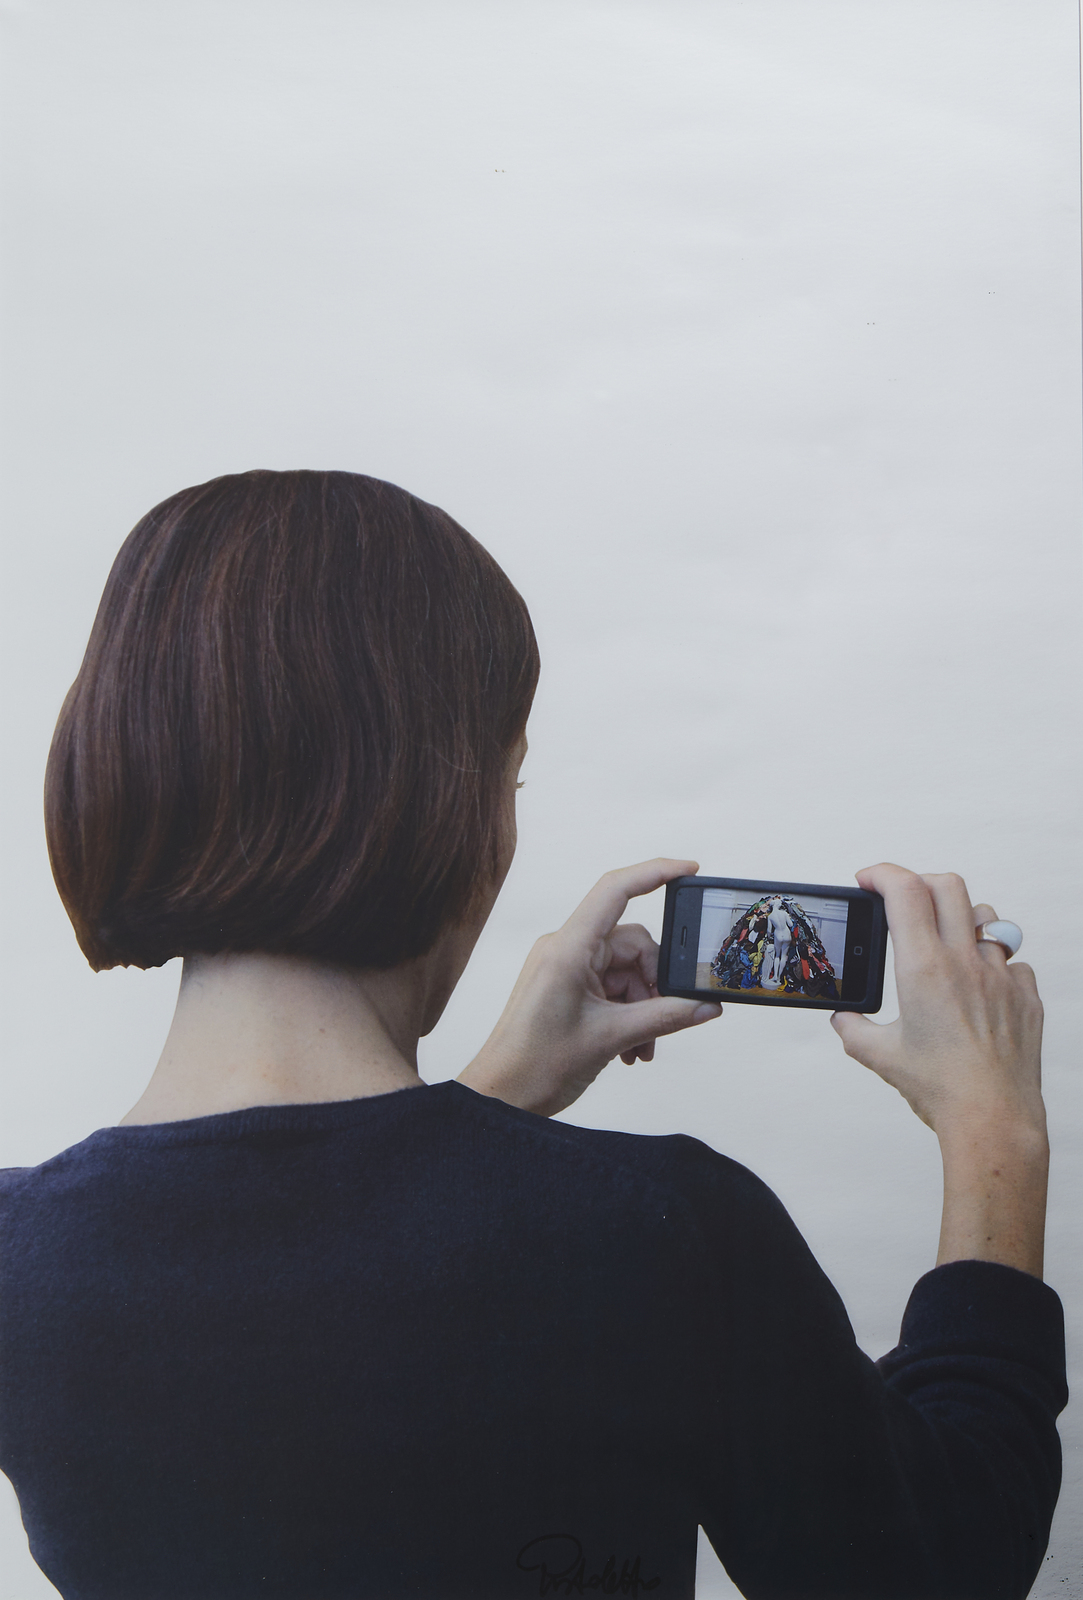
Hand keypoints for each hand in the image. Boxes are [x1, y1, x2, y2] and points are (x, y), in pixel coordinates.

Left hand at [457, 858, 721, 1116]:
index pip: (615, 890)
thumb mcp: (612, 1038)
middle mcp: (564, 949)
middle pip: (632, 944)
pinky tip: (630, 1047)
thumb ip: (666, 1017)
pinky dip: (627, 1012)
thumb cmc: (534, 1065)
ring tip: (642, 1046)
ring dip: (643, 1006)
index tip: (689, 869)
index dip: (655, 872)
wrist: (501, 1096)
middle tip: (664, 1020)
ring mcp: (564, 967)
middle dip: (655, 983)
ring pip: (626, 971)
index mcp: (568, 949)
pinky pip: (611, 986)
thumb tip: (705, 1005)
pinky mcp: (565, 986)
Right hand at [830, 864, 1043, 1136]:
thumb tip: (843, 1020)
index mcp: (924, 969)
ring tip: (948, 941)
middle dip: (920, 881)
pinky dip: (994, 963)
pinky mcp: (1026, 996)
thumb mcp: (881, 1057)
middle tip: (905, 898)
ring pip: (986, 918)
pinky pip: (1013, 961)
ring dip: (962, 920)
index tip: (869, 879)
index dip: (882, 873)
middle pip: (948, 885)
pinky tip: (981, 987)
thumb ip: (854, 1031)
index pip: (904, 891)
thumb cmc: (942, 1089)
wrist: (993, 1118)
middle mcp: (965, 963)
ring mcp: (1000, 976)